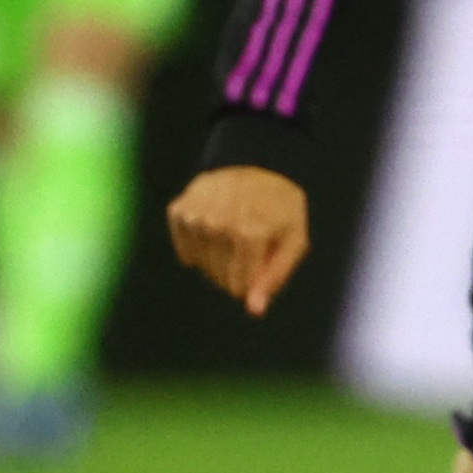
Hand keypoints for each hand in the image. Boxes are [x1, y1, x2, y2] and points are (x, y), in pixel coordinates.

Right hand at [167, 165, 309, 315]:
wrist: (257, 162)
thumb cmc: (281, 206)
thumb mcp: (293, 240)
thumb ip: (274, 277)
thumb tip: (254, 310)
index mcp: (248, 234)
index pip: (239, 287)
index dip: (253, 280)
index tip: (262, 259)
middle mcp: (217, 225)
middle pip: (218, 278)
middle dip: (236, 269)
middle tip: (250, 242)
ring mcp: (195, 217)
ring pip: (201, 266)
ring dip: (218, 258)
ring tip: (233, 233)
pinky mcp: (179, 210)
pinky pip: (184, 250)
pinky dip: (197, 247)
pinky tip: (213, 231)